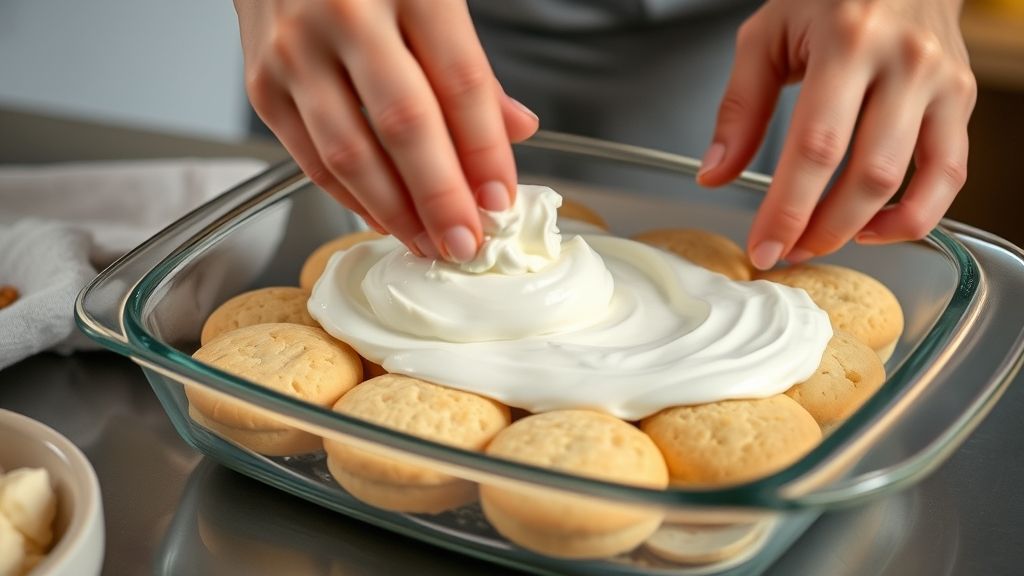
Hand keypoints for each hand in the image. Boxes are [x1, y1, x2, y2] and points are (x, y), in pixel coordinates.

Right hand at [233, 0, 539, 260]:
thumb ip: (470, 63)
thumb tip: (516, 129)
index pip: (460, 82)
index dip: (486, 151)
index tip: (502, 200)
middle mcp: (345, 15)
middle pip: (405, 124)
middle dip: (441, 197)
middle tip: (467, 243)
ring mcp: (295, 51)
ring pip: (350, 154)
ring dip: (397, 212)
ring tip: (430, 244)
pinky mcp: (262, 85)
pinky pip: (311, 159)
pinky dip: (351, 199)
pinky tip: (384, 219)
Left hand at [698, 0, 975, 269]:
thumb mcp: (766, 36)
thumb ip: (739, 107)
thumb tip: (715, 175)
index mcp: (848, 42)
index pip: (815, 147)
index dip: (787, 209)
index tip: (763, 247)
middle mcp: (904, 61)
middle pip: (866, 174)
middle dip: (821, 229)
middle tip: (786, 252)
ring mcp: (941, 82)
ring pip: (910, 180)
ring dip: (860, 228)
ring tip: (819, 242)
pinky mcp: (963, 98)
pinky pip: (950, 173)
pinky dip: (916, 214)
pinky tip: (874, 227)